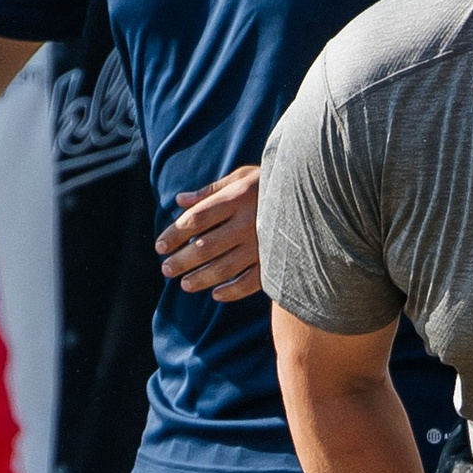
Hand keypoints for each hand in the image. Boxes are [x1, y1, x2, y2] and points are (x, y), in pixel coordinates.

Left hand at [157, 163, 262, 303]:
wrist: (312, 190)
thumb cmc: (269, 182)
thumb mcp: (240, 177)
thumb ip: (210, 191)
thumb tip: (179, 201)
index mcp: (236, 197)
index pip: (196, 219)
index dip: (175, 234)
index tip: (160, 246)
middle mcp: (248, 221)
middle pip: (206, 246)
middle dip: (182, 261)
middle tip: (167, 270)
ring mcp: (263, 243)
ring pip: (225, 267)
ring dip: (202, 278)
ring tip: (185, 285)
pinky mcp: (276, 260)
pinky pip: (252, 281)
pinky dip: (233, 291)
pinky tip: (216, 295)